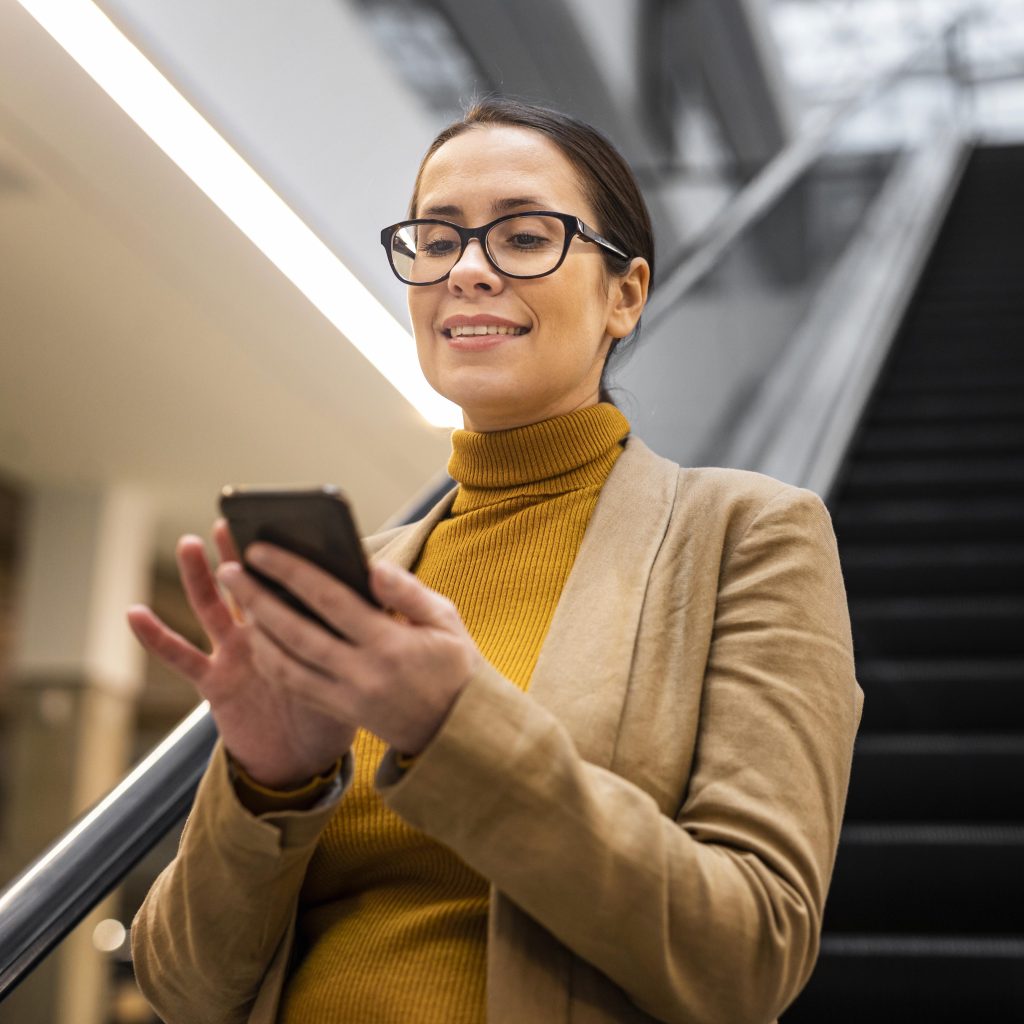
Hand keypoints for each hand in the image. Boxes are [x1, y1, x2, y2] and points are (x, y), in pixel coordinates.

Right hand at [127, 521, 355, 788]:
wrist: (308, 759)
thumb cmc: (336, 707)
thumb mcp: (355, 662)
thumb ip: (361, 625)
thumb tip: (376, 580)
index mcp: (300, 625)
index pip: (291, 582)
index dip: (287, 557)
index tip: (287, 523)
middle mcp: (265, 632)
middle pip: (248, 585)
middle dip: (238, 553)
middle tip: (232, 520)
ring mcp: (236, 654)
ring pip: (213, 607)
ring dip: (198, 576)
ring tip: (189, 543)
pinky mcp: (214, 682)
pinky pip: (181, 657)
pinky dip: (155, 637)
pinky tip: (134, 613)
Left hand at [216, 543, 480, 756]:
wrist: (457, 730)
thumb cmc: (453, 664)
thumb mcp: (446, 620)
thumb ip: (408, 591)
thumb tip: (371, 565)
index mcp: (391, 645)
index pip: (331, 601)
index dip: (292, 573)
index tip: (261, 549)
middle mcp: (363, 674)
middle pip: (296, 633)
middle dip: (258, 598)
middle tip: (229, 569)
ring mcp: (348, 698)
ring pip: (286, 665)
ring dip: (257, 631)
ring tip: (237, 599)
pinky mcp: (340, 713)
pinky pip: (294, 686)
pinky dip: (270, 660)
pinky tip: (258, 636)